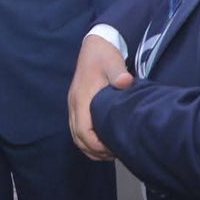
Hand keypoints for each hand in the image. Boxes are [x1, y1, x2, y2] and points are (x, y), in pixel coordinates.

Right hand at [68, 35, 133, 160]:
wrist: (95, 44)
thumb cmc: (105, 56)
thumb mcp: (113, 62)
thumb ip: (118, 73)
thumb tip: (125, 82)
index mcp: (81, 98)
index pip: (83, 131)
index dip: (96, 145)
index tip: (112, 149)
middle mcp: (74, 104)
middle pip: (77, 138)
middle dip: (94, 151)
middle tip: (115, 154)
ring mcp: (74, 105)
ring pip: (76, 136)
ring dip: (90, 147)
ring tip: (110, 151)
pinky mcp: (78, 105)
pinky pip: (78, 129)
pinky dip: (88, 140)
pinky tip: (103, 140)